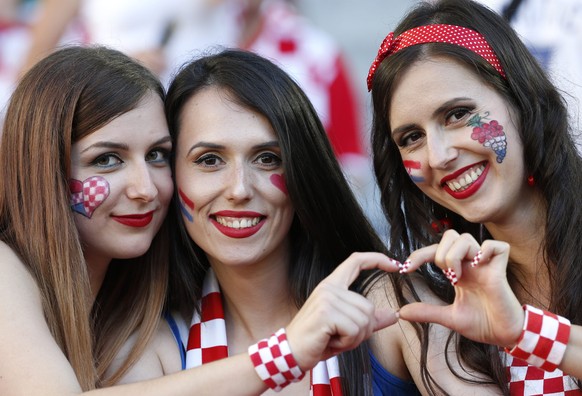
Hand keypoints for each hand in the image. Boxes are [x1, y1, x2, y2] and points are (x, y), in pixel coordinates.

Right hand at [285, 252, 399, 370]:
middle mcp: (329, 288)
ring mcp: (327, 299)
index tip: (395, 264)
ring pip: (364, 320)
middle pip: (368, 306)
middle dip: (362, 330)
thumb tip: (394, 315)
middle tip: (340, 337)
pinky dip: (347, 342)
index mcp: (332, 285)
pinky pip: (354, 330)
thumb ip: (370, 320)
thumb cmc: (317, 340)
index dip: (377, 259)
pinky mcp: (326, 313)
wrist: (291, 353)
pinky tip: (330, 342)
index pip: (356, 261)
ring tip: (334, 339)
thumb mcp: (347, 329)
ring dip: (354, 338)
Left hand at [398, 230, 523, 347]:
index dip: (418, 255)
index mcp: (458, 271)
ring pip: (466, 238)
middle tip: (446, 276)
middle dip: (440, 253)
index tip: (405, 269)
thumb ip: (426, 312)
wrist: (505, 336)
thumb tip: (401, 312)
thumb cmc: (482, 324)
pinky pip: (496, 246)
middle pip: (450, 236)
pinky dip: (486, 250)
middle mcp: (470, 264)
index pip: (435, 251)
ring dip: (455, 255)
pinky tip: (479, 265)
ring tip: (458, 277)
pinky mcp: (501, 269)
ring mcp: (485, 264)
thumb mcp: (449, 317)